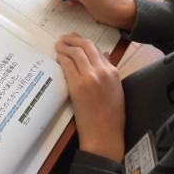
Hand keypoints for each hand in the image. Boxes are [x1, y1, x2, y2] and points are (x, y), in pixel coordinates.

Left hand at [55, 33, 124, 161]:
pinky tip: (57, 57)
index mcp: (113, 72)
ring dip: (65, 46)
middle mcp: (103, 71)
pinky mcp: (78, 85)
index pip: (96, 49)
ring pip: (76, 52)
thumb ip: (110, 71)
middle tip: (64, 38)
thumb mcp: (116, 90)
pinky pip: (68, 64)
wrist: (105, 135)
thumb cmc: (111, 117)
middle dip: (73, 39)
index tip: (75, 40)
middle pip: (86, 46)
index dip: (83, 42)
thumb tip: (104, 54)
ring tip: (58, 45)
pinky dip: (61, 57)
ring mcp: (90, 77)